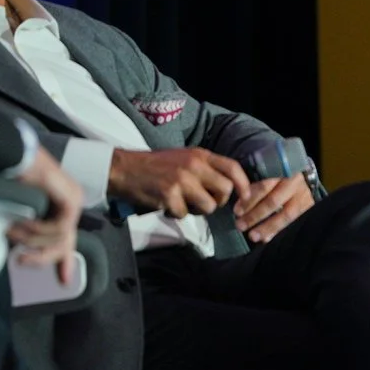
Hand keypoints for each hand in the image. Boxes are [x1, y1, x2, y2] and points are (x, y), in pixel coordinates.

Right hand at [7, 147, 81, 285]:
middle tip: (22, 261)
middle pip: (64, 243)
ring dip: (32, 238)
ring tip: (12, 230)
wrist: (10, 155)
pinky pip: (58, 227)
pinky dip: (38, 229)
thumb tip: (22, 250)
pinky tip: (23, 221)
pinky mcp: (71, 199)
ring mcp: (73, 200)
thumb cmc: (9, 177)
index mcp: (59, 206)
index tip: (63, 280)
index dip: (62, 260)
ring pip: (59, 238)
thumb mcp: (18, 211)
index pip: (65, 239)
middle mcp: (70, 204)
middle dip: (44, 257)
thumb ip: (26, 230)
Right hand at [107, 147, 249, 217]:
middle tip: (205, 203)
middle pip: (225, 190)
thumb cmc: (155, 165)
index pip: (232, 167)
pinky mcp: (169, 195)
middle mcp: (194, 165)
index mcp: (199, 155)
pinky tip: (165, 204)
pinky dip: (176, 214)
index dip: (244, 184)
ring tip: (183, 204)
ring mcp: (182, 180)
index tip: (245, 197)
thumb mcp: (184, 158)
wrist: (123, 168)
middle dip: (219, 202)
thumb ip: (205, 168)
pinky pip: (184, 214)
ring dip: (198, 211)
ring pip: (208, 206)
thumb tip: (228, 187)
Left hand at [234, 174, 313, 242]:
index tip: (237, 211)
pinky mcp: (309, 206)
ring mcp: (304, 195)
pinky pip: (294, 221)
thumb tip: (238, 206)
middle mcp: (294, 182)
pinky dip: (279, 231)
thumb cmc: (278, 175)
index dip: (249, 200)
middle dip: (255, 215)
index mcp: (280, 170)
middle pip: (273, 201)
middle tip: (241, 226)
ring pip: (286, 214)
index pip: (263, 186)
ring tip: (254, 236)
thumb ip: (255, 185)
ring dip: (268, 227)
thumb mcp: (266, 173)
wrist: (301, 175)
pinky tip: (267, 238)